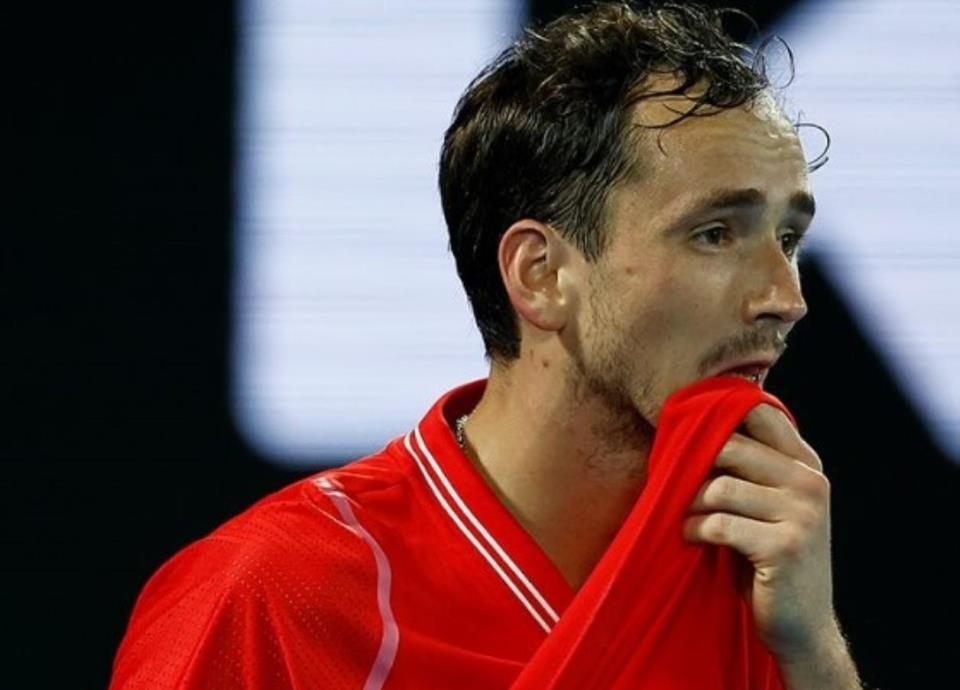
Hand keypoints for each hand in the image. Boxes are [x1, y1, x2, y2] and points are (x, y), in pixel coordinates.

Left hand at [682, 403, 834, 661]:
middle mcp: (810, 483)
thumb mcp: (771, 505)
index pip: (762, 413)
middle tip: (677, 487)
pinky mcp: (784, 546)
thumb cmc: (770, 559)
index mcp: (806, 466)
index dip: (719, 417)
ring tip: (686, 517)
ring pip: (720, 488)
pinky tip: (692, 536)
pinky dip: (696, 529)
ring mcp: (802, 515)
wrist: (802, 626)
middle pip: (731, 447)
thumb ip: (750, 468)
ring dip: (691, 504)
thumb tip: (691, 427)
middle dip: (695, 466)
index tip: (689, 434)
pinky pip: (720, 524)